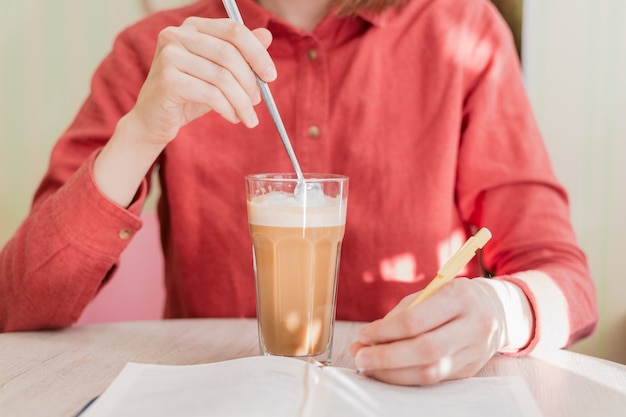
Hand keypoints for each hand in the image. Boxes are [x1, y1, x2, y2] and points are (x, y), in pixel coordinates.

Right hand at [127, 17, 275, 145]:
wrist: (154, 120)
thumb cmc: (189, 95)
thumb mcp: (219, 74)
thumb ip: (241, 55)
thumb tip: (267, 35)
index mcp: (193, 27)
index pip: (233, 30)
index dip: (257, 53)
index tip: (270, 76)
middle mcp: (177, 35)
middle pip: (229, 53)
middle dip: (250, 81)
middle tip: (258, 102)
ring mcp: (169, 56)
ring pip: (222, 77)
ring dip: (241, 101)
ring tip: (247, 116)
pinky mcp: (168, 80)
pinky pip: (210, 94)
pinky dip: (228, 109)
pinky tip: (232, 117)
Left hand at [349, 278, 507, 385]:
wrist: (496, 311)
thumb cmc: (452, 298)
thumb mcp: (429, 293)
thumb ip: (400, 315)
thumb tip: (365, 340)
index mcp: (459, 297)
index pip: (416, 320)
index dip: (385, 331)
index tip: (363, 335)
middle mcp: (473, 325)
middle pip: (425, 350)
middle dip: (386, 357)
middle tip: (360, 357)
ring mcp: (475, 351)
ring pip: (430, 371)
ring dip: (393, 373)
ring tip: (369, 367)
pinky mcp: (470, 369)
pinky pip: (435, 379)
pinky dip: (407, 378)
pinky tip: (388, 372)